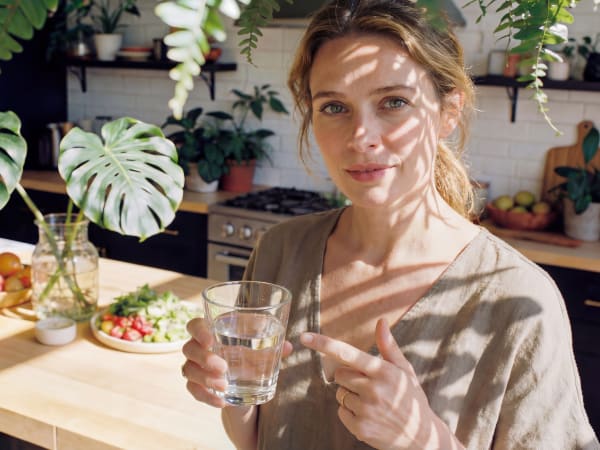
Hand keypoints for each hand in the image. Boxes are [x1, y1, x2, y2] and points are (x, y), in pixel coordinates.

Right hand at [182, 317, 292, 407]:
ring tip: (224, 385)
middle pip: (189, 348)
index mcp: (212, 332)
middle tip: (223, 367)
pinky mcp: (198, 386)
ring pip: (188, 370)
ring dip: (205, 378)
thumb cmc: (252, 357)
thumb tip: (288, 347)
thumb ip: (274, 348)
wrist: (246, 383)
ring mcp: (196, 367)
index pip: (195, 325)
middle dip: (204, 358)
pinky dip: (206, 396)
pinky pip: (193, 391)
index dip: (199, 331)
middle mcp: (199, 348)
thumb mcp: (262, 352)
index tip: (211, 339)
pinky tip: (221, 401)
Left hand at [300, 319, 458, 449]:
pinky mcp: (360, 428)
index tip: (304, 336)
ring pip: (340, 393)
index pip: (347, 353)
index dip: (324, 344)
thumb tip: (381, 321)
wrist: (421, 436)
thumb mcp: (404, 370)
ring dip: (350, 395)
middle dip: (349, 376)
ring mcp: (366, 410)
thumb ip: (388, 346)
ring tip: (373, 403)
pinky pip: (341, 411)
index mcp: (383, 371)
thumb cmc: (410, 397)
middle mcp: (373, 389)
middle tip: (369, 385)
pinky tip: (369, 416)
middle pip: (339, 373)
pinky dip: (350, 412)